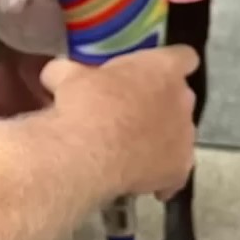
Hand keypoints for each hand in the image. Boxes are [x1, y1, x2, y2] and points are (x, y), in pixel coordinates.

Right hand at [40, 45, 198, 201]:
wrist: (89, 150)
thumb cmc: (84, 103)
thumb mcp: (68, 76)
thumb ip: (68, 70)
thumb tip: (54, 72)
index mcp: (163, 68)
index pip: (184, 57)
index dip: (171, 64)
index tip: (154, 73)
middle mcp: (183, 99)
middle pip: (181, 97)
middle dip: (161, 103)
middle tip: (131, 111)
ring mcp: (185, 136)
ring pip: (180, 134)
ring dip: (162, 138)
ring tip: (134, 149)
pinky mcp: (180, 169)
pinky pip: (176, 172)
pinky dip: (163, 176)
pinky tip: (145, 182)